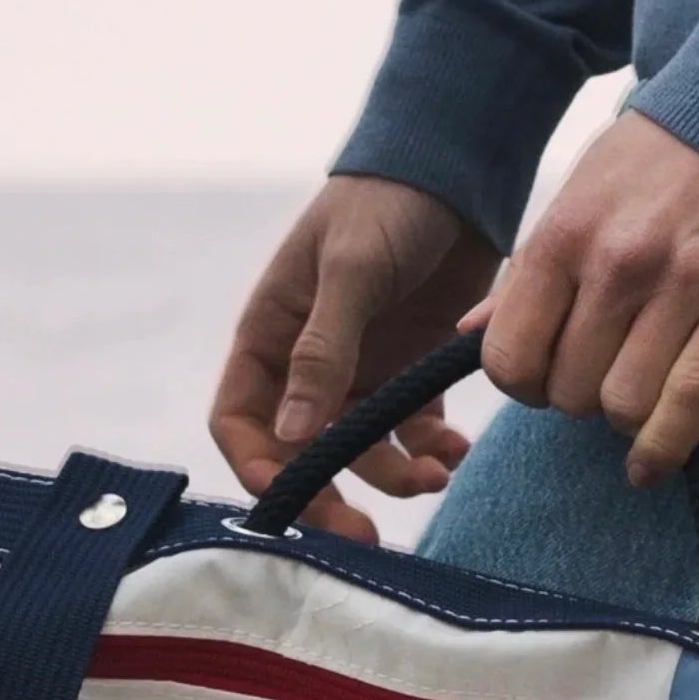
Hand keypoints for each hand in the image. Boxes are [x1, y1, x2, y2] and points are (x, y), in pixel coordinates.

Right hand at [212, 176, 501, 540]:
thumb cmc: (387, 203)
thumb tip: (293, 437)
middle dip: (330, 497)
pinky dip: (433, 449)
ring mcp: (359, 373)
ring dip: (394, 476)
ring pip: (362, 452)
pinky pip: (412, 432)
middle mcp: (306, 366)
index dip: (259, 468)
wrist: (458, 163)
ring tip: (438, 475)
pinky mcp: (409, 372)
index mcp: (269, 338)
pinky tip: (457, 451)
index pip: (240, 423)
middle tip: (363, 536)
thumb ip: (323, 351)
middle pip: (301, 455)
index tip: (296, 498)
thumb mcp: (349, 271)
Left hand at [477, 110, 698, 484]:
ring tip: (639, 390)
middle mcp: (617, 262)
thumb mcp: (583, 191)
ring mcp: (685, 281)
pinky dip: (664, 448)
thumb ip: (530, 269)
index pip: (508, 357)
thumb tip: (469, 335)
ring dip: (624, 416)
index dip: (522, 385)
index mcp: (564, 234)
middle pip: (567, 391)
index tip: (544, 378)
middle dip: (578, 398)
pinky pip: (690, 402)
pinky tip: (650, 465)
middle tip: (604, 375)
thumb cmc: (670, 150)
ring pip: (622, 405)